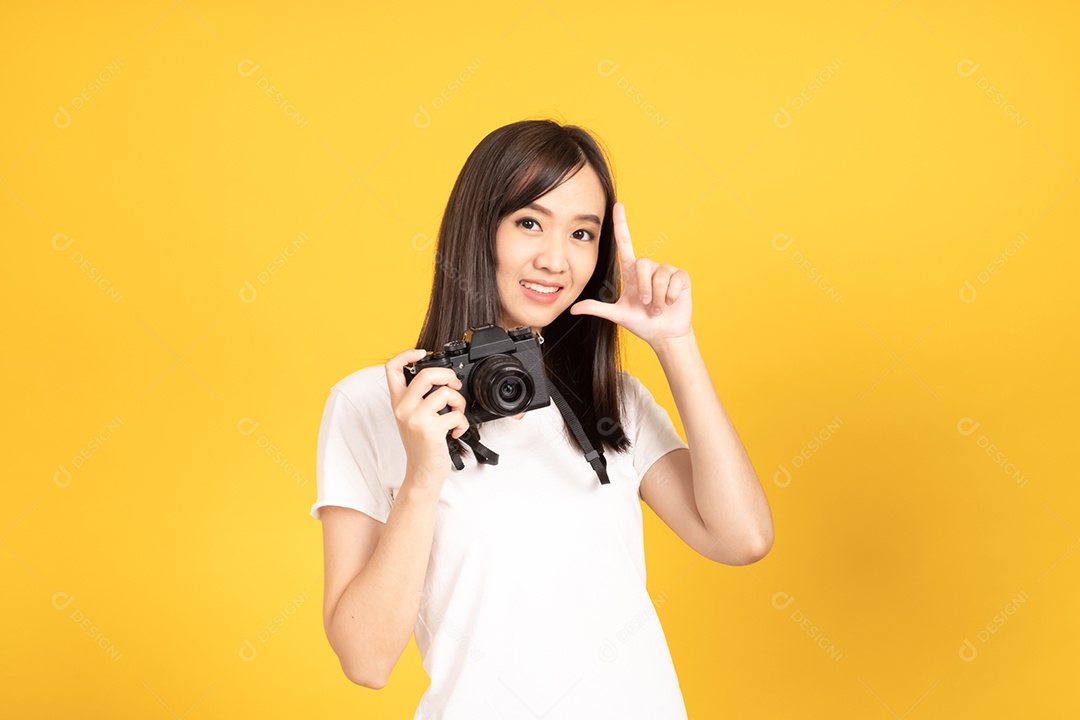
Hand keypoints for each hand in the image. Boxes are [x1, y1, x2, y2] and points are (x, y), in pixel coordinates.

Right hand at [384, 348, 469, 487]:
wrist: (422, 472)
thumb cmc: (422, 445)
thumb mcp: (413, 418)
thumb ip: (418, 398)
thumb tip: (440, 378)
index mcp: (398, 402)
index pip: (391, 369)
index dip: (405, 354)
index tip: (421, 352)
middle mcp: (403, 408)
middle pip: (425, 373)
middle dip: (447, 375)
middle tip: (454, 384)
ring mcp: (416, 418)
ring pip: (445, 392)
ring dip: (459, 402)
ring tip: (457, 413)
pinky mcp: (430, 429)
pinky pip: (456, 414)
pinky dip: (463, 423)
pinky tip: (456, 431)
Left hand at [570, 202, 691, 345]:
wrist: (664, 334)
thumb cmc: (641, 322)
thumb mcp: (618, 314)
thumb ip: (597, 308)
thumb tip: (573, 308)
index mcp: (632, 271)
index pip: (625, 242)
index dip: (621, 224)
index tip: (617, 206)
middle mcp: (648, 267)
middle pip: (644, 263)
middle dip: (645, 288)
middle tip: (647, 305)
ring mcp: (666, 270)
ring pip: (659, 275)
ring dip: (658, 296)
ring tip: (658, 308)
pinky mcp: (681, 276)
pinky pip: (675, 279)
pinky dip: (671, 295)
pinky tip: (671, 302)